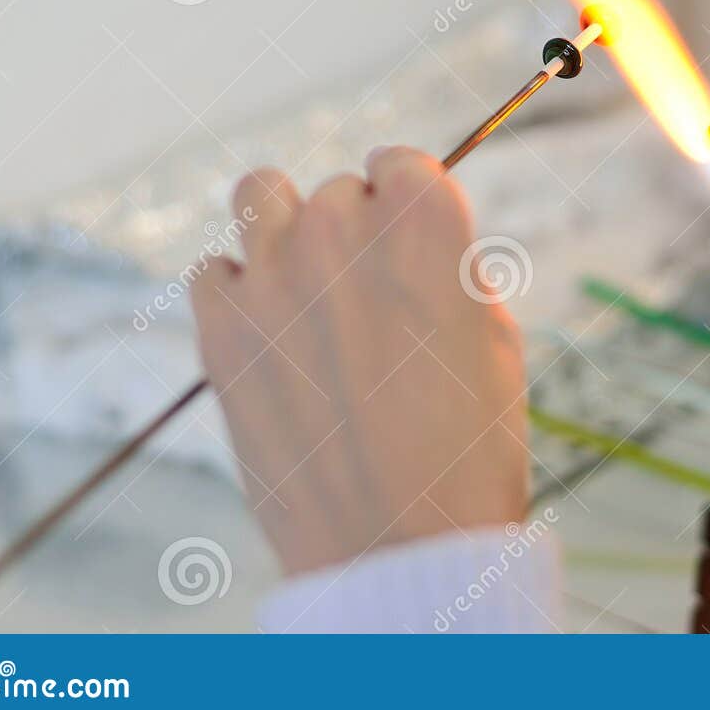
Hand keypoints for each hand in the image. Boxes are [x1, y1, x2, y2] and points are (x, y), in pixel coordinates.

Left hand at [190, 147, 528, 576]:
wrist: (398, 547)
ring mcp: (273, 274)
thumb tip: (414, 248)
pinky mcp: (220, 328)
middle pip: (338, 190)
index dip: (409, 204)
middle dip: (355, 232)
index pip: (401, 162)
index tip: (407, 240)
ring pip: (262, 195)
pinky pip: (213, 271)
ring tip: (305, 286)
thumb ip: (450, 269)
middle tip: (370, 300)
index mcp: (425, 221)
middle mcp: (343, 229)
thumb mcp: (495, 338)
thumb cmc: (466, 450)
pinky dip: (238, 293)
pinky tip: (268, 335)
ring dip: (285, 229)